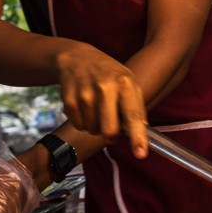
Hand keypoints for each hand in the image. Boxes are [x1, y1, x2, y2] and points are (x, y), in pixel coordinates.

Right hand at [57, 43, 147, 157]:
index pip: (133, 115)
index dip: (137, 137)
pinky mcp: (69, 100)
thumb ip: (136, 106)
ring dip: (96, 126)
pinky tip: (84, 105)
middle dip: (111, 135)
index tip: (141, 154)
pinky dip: (83, 121)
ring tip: (96, 107)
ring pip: (93, 130)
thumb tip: (142, 132)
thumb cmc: (108, 73)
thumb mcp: (128, 81)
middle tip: (111, 126)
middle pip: (109, 130)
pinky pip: (79, 126)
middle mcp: (105, 88)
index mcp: (125, 83)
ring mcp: (85, 94)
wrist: (78, 58)